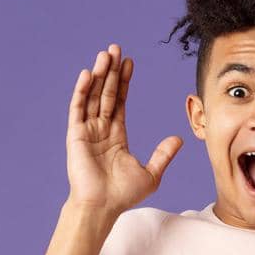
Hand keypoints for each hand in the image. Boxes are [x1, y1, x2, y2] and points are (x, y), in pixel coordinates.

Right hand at [65, 43, 183, 213]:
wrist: (104, 206)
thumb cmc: (123, 194)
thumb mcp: (151, 173)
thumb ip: (163, 154)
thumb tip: (179, 138)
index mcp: (116, 135)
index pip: (120, 101)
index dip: (124, 82)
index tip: (130, 63)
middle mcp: (100, 129)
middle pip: (106, 93)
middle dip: (112, 71)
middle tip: (116, 48)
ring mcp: (87, 130)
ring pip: (93, 96)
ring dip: (99, 75)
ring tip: (105, 54)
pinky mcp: (76, 135)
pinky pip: (78, 108)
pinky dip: (83, 91)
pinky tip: (89, 74)